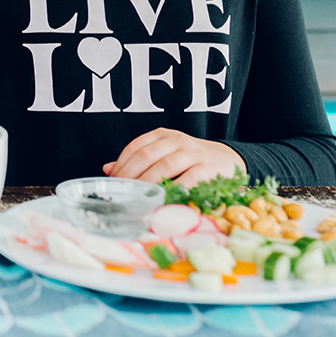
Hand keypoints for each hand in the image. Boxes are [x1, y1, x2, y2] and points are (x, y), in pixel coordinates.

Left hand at [103, 127, 245, 187]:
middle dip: (131, 176)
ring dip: (148, 184)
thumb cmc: (189, 160)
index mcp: (163, 135)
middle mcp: (177, 141)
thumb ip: (138, 160)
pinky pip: (187, 181)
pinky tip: (163, 201)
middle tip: (122, 193)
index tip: (113, 181)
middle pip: (147, 156)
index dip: (121, 164)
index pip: (136, 147)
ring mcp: (193, 154)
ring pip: (164, 166)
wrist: (227, 160)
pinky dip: (173, 192)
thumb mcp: (164, 153)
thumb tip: (108, 169)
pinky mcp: (208, 169)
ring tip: (138, 198)